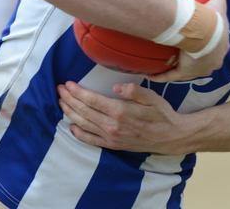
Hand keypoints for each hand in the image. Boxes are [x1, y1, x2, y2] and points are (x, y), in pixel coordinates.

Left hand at [58, 81, 190, 154]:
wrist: (170, 137)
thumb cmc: (161, 113)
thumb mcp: (152, 97)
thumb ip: (134, 91)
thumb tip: (116, 87)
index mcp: (120, 111)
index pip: (92, 100)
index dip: (78, 91)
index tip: (68, 83)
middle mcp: (112, 126)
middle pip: (84, 111)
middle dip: (69, 99)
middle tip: (59, 89)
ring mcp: (111, 137)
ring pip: (83, 124)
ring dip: (70, 112)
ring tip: (61, 102)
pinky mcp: (112, 145)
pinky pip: (90, 140)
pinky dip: (78, 132)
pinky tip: (71, 125)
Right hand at [148, 0, 229, 82]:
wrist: (203, 35)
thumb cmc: (212, 21)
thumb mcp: (218, 2)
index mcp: (221, 47)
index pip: (219, 46)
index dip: (215, 43)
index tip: (208, 40)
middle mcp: (212, 62)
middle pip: (205, 60)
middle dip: (200, 57)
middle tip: (190, 51)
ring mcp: (198, 70)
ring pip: (189, 69)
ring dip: (180, 67)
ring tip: (171, 63)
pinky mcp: (185, 73)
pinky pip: (171, 76)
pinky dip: (160, 76)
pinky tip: (149, 75)